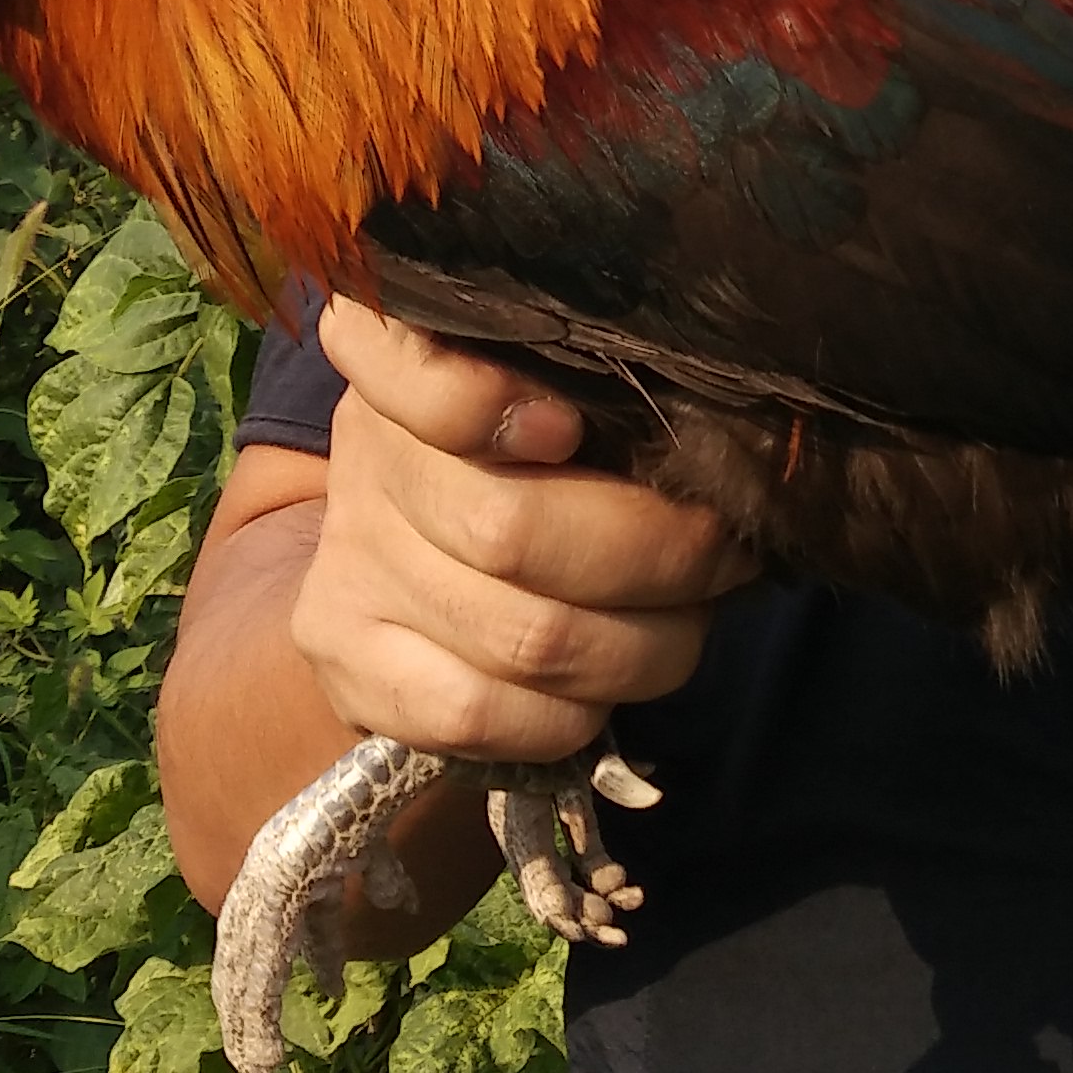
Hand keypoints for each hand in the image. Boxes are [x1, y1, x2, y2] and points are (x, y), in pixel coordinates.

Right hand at [285, 305, 754, 762]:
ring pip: (524, 637)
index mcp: (413, 357)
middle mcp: (367, 456)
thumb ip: (606, 394)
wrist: (411, 578)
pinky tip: (603, 690)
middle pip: (511, 530)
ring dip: (642, 647)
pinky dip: (572, 714)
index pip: (411, 367)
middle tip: (721, 554)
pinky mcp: (347, 665)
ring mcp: (348, 568)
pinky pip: (482, 714)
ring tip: (686, 623)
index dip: (482, 403)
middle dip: (658, 558)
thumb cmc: (531, 464)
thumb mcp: (558, 393)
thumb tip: (726, 442)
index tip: (568, 428)